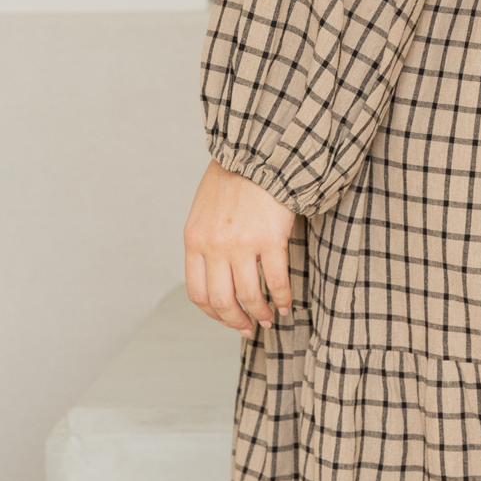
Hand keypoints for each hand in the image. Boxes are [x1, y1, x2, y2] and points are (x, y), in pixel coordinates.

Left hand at [184, 160, 296, 337]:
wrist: (258, 152)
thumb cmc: (234, 179)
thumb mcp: (204, 211)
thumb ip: (206, 242)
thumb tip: (217, 276)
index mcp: (194, 240)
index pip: (198, 293)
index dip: (213, 314)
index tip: (228, 319)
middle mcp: (214, 246)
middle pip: (222, 301)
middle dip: (236, 321)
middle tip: (249, 328)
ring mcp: (242, 244)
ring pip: (250, 296)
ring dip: (261, 314)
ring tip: (270, 318)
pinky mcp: (270, 239)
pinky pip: (277, 281)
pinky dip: (283, 298)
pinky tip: (286, 304)